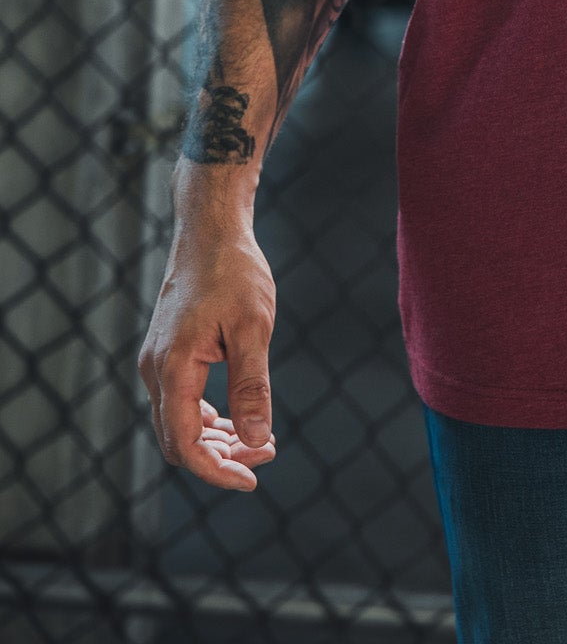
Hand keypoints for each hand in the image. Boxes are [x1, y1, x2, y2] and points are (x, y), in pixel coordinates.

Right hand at [137, 219, 277, 489]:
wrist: (211, 229)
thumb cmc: (234, 272)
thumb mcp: (253, 328)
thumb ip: (251, 386)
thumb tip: (255, 440)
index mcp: (173, 368)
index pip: (185, 445)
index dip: (217, 471)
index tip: (254, 478)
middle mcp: (156, 370)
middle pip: (178, 441)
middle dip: (221, 458)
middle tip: (267, 453)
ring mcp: (158, 361)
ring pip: (178, 423)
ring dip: (215, 440)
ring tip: (259, 439)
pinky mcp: (167, 352)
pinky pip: (180, 402)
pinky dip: (206, 418)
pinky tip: (237, 416)